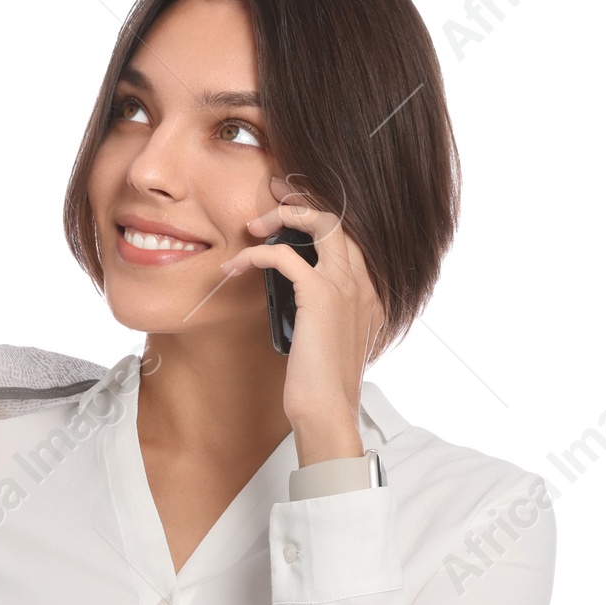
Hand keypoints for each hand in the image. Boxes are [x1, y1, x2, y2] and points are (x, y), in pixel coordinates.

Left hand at [219, 198, 386, 466]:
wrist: (327, 410)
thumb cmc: (321, 381)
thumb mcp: (324, 335)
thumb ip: (319, 308)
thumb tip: (289, 289)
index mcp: (368, 289)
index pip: (347, 234)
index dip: (317, 212)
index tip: (289, 206)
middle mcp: (363, 281)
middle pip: (338, 217)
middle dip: (302, 199)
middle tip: (272, 194)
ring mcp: (346, 285)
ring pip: (320, 222)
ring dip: (282, 215)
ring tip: (253, 226)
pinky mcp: (320, 296)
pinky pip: (285, 255)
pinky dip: (256, 254)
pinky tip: (237, 266)